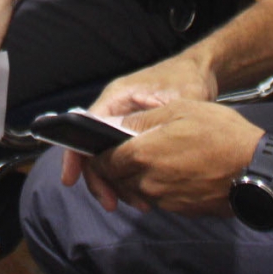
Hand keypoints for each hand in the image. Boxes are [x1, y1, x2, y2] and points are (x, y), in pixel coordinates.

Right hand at [59, 52, 218, 196]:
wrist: (202, 70)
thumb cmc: (186, 79)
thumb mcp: (174, 100)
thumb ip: (150, 122)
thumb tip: (129, 146)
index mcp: (116, 98)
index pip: (83, 127)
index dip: (74, 155)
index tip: (70, 180)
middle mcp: (115, 109)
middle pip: (94, 147)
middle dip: (99, 178)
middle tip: (112, 203)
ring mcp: (125, 121)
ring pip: (109, 156)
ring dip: (117, 181)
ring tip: (138, 203)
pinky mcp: (137, 131)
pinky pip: (125, 156)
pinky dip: (130, 175)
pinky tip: (145, 192)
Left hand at [79, 101, 263, 215]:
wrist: (257, 170)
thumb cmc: (221, 133)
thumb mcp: (180, 110)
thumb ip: (142, 120)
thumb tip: (114, 125)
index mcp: (142, 156)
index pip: (104, 161)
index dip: (99, 152)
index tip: (103, 144)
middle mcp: (148, 183)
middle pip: (119, 178)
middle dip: (117, 166)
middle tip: (129, 150)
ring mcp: (166, 200)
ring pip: (138, 189)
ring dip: (137, 177)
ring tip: (155, 158)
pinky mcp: (183, 211)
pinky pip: (160, 198)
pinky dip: (158, 187)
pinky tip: (175, 171)